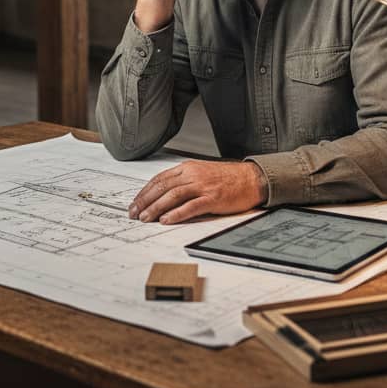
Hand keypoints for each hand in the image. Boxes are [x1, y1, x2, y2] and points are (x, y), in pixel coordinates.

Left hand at [128, 160, 267, 224]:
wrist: (252, 178)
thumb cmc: (228, 178)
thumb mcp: (201, 173)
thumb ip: (183, 181)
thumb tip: (163, 194)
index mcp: (188, 168)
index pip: (160, 179)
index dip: (145, 192)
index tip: (135, 203)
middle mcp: (193, 174)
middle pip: (163, 187)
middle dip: (145, 201)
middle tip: (134, 213)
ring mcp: (203, 186)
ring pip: (173, 196)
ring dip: (156, 208)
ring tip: (145, 218)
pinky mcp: (213, 198)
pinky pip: (191, 206)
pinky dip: (177, 213)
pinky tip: (167, 219)